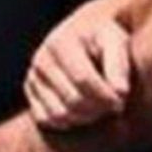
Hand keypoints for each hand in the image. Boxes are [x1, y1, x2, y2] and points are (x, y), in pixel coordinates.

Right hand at [24, 0, 132, 130]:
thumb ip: (119, 65)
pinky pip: (44, 119)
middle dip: (98, 109)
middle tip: (114, 107)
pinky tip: (84, 112)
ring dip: (85, 118)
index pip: (83, 80)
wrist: (83, 30)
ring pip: (59, 114)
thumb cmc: (104, 37)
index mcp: (61, 43)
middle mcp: (42, 59)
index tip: (122, 101)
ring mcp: (33, 76)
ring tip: (101, 108)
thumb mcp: (116, 41)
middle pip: (72, 100)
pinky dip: (66, 122)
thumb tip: (120, 93)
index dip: (105, 96)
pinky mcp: (30, 90)